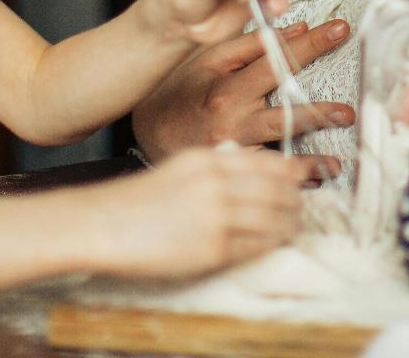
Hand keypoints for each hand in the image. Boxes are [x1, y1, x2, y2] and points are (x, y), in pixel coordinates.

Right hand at [93, 146, 304, 278]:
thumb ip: (218, 163)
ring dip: (288, 224)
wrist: (107, 224)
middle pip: (275, 190)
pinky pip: (254, 246)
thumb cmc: (142, 198)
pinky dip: (269, 244)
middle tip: (301, 206)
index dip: (290, 172)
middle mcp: (217, 183)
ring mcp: (217, 217)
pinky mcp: (212, 249)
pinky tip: (273, 243)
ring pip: (271, 219)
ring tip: (293, 226)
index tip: (301, 177)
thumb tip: (254, 165)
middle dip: (294, 199)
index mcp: (210, 159)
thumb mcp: (182, 165)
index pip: (266, 163)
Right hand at [132, 19, 353, 180]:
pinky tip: (313, 184)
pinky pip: (264, 179)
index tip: (339, 29)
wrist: (149, 131)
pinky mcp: (230, 172)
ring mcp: (232, 150)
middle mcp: (231, 120)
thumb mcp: (211, 59)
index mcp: (228, 86)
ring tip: (336, 163)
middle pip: (282, 113)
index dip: (310, 43)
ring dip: (308, 161)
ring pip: (275, 157)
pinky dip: (289, 182)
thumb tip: (296, 29)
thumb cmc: (183, 89)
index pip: (276, 61)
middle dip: (318, 112)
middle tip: (348, 112)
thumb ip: (253, 44)